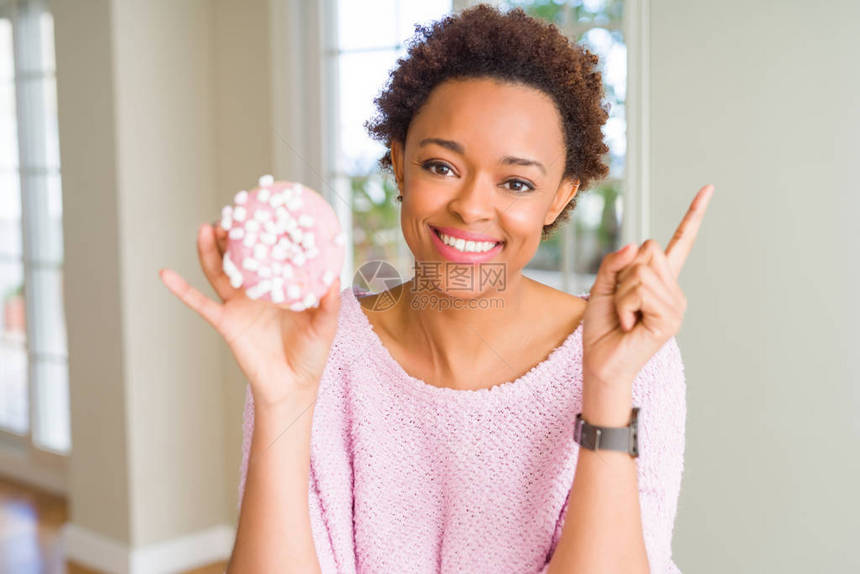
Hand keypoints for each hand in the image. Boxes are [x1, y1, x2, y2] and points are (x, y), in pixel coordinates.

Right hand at [158, 222, 341, 407]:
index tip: (263, 209)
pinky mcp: (225, 322)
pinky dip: (181, 289)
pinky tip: (165, 273)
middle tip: (231, 212)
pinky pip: (199, 303)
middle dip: (234, 234)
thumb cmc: (311, 354)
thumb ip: (328, 303)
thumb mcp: (326, 325)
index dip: (265, 233)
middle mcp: (257, 291)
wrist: (293, 386)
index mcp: (280, 286)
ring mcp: (238, 305)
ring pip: (219, 272)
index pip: (270, 253)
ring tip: (207, 228)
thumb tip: (332, 278)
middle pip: (240, 256)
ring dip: (210, 250)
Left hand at [581, 184, 714, 386]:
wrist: (600, 362)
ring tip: (625, 316)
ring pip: (641, 272)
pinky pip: (641, 292)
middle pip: (649, 250)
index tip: (708, 188)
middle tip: (622, 303)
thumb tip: (635, 245)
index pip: (679, 241)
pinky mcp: (671, 319)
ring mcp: (675, 304)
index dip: (693, 215)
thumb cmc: (602, 327)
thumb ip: (614, 262)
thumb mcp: (601, 286)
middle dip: (624, 273)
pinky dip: (625, 307)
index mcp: (659, 279)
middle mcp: (672, 289)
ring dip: (622, 294)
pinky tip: (630, 325)